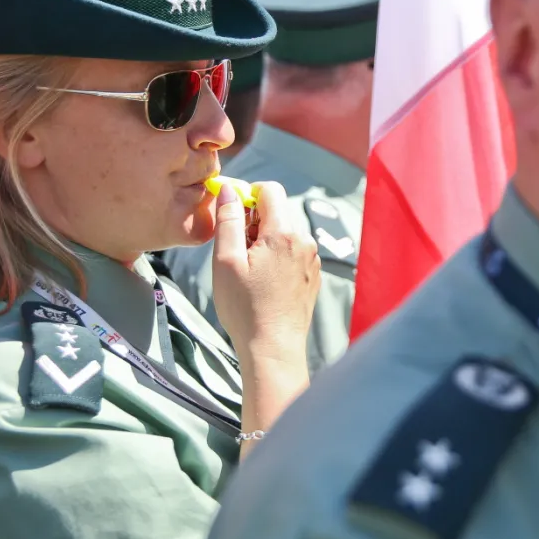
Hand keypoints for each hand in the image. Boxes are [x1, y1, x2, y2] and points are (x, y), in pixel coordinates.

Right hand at [212, 181, 320, 359]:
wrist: (273, 349)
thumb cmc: (245, 308)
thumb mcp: (226, 262)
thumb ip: (228, 221)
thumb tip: (229, 191)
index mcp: (283, 233)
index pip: (269, 190)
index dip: (248, 195)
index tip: (233, 215)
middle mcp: (304, 241)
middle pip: (277, 212)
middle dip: (254, 223)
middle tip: (237, 253)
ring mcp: (312, 259)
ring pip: (284, 234)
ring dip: (265, 242)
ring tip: (250, 273)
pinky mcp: (313, 275)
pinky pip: (293, 253)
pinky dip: (277, 258)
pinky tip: (264, 283)